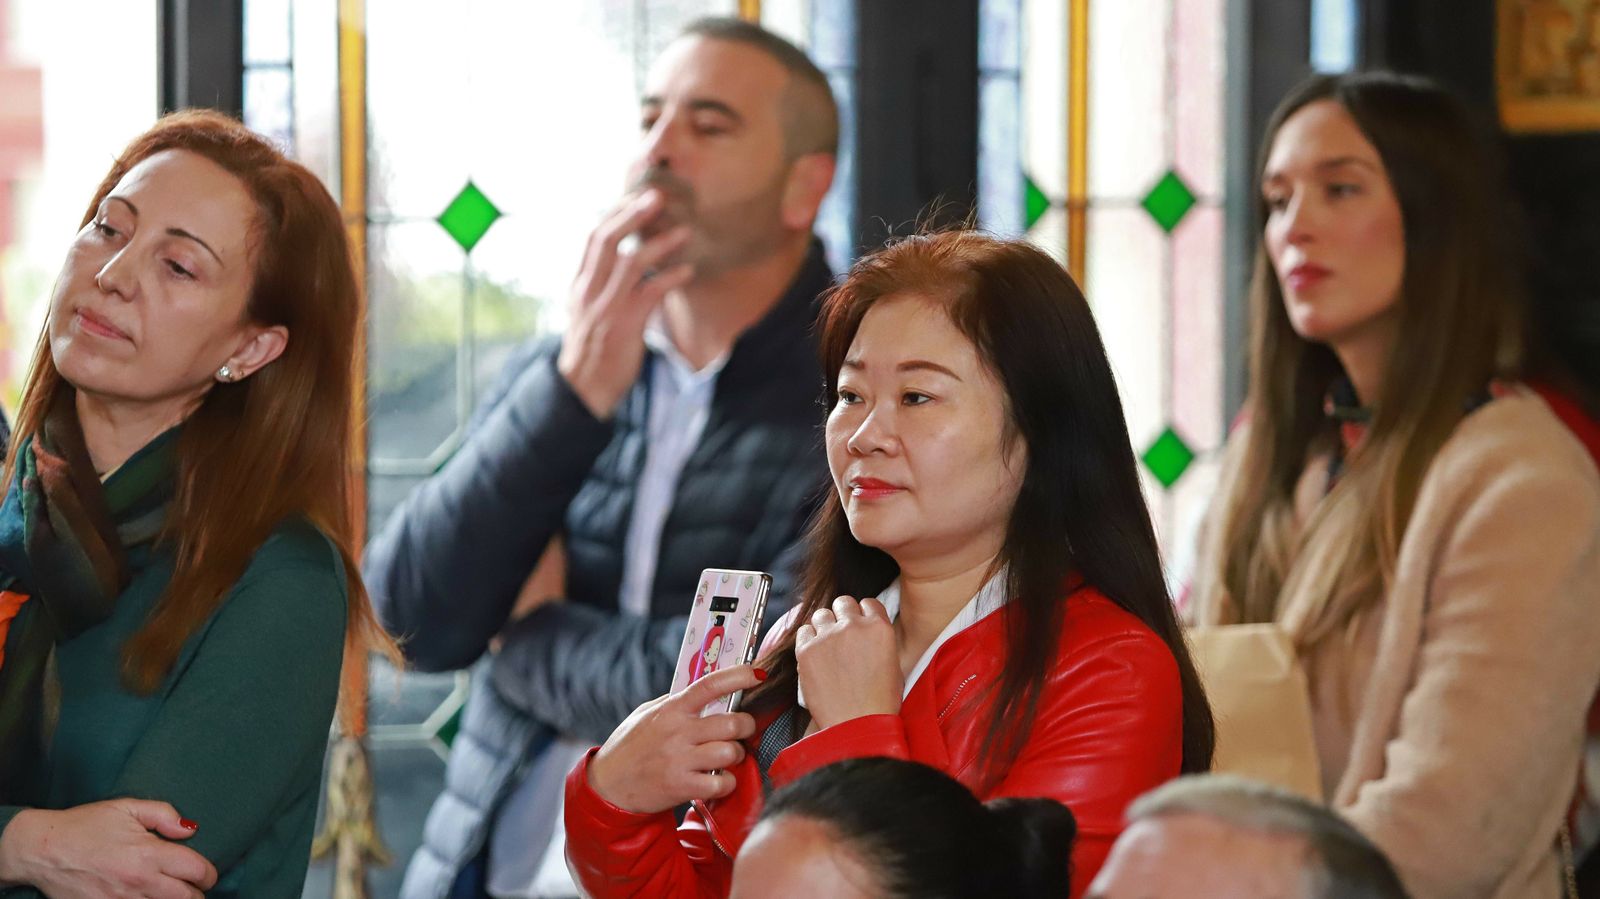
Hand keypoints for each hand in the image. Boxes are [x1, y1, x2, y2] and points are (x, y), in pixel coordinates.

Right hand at [0, 800, 217, 898]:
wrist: (43, 850)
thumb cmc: (85, 825)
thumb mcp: (127, 808)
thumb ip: (164, 815)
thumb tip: (190, 830)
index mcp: (149, 854)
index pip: (197, 871)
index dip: (209, 874)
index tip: (206, 873)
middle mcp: (139, 882)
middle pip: (187, 898)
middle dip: (196, 893)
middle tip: (192, 886)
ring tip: (172, 893)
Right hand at [557, 189, 694, 418]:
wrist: (583, 390)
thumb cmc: (593, 350)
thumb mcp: (588, 312)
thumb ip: (602, 286)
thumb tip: (626, 260)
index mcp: (579, 285)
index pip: (593, 238)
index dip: (615, 213)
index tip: (637, 194)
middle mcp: (588, 291)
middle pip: (606, 240)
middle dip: (632, 214)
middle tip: (658, 195)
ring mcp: (605, 308)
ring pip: (629, 262)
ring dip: (659, 243)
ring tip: (684, 231)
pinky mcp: (624, 326)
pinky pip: (650, 293)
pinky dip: (670, 277)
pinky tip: (687, 270)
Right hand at [586, 665, 763, 814]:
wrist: (608, 786)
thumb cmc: (630, 747)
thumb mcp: (647, 715)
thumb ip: (675, 703)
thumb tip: (708, 691)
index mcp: (671, 709)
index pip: (710, 685)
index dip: (738, 676)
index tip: (757, 674)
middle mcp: (677, 732)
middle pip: (732, 723)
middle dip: (746, 727)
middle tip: (741, 732)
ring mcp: (680, 760)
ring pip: (731, 752)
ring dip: (736, 756)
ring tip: (725, 758)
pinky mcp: (681, 786)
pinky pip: (722, 783)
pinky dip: (726, 783)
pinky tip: (717, 780)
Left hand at [795, 596, 902, 729]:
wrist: (857, 725)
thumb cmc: (878, 703)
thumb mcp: (893, 664)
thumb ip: (879, 641)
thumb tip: (867, 635)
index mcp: (879, 627)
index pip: (867, 603)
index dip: (862, 614)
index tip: (858, 624)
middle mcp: (853, 625)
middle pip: (843, 603)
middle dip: (842, 616)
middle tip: (841, 635)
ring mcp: (828, 636)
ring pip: (821, 614)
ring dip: (824, 626)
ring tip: (827, 646)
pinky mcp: (806, 649)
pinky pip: (803, 631)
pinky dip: (808, 640)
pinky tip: (815, 654)